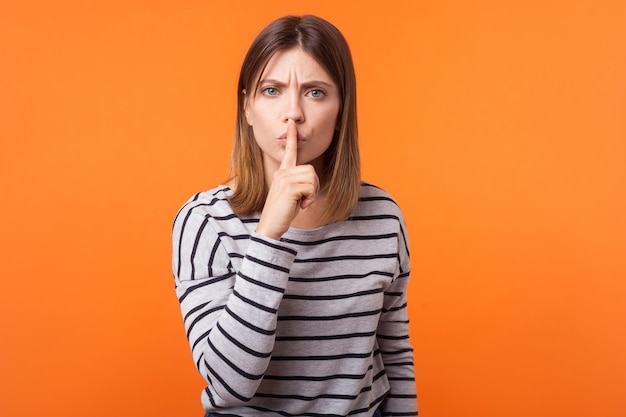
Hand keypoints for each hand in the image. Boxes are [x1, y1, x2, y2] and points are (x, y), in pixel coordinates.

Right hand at [256, 119, 318, 239]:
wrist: (270, 226)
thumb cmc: (282, 212)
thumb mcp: (292, 194)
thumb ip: (298, 183)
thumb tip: (311, 180)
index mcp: (282, 172)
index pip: (289, 151)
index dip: (291, 137)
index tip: (292, 122)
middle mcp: (282, 173)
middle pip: (311, 170)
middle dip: (313, 186)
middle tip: (304, 199)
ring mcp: (284, 179)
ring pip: (312, 178)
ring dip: (312, 193)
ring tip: (301, 203)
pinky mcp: (288, 187)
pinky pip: (310, 187)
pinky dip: (310, 199)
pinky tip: (301, 206)